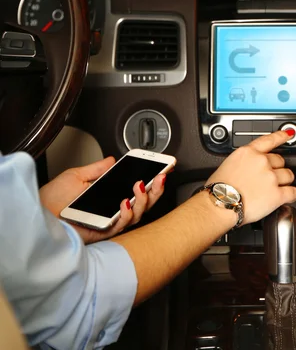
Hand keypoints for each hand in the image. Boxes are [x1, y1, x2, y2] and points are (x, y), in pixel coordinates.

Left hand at [39, 156, 165, 244]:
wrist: (35, 215)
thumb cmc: (51, 200)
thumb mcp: (76, 176)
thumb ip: (97, 169)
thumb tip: (112, 160)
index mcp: (108, 197)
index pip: (136, 190)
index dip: (152, 180)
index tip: (163, 167)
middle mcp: (112, 211)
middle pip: (143, 204)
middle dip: (156, 190)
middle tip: (161, 176)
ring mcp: (109, 223)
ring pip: (137, 215)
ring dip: (143, 199)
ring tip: (140, 185)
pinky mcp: (102, 234)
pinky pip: (120, 225)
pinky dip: (126, 213)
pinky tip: (125, 201)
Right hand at [206, 130, 295, 224]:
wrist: (219, 205)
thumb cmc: (219, 189)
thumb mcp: (228, 164)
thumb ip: (244, 162)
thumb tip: (249, 167)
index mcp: (248, 152)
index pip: (269, 140)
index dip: (281, 136)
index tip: (288, 134)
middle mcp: (261, 162)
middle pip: (280, 160)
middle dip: (276, 168)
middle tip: (268, 178)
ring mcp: (270, 177)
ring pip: (289, 175)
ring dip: (284, 181)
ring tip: (274, 189)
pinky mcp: (277, 194)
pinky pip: (293, 192)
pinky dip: (291, 195)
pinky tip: (286, 197)